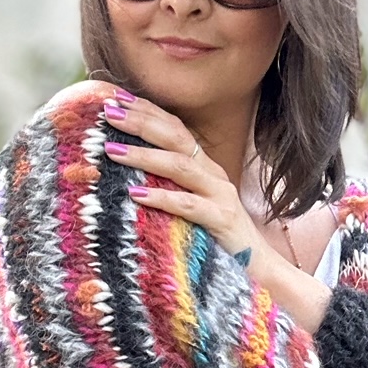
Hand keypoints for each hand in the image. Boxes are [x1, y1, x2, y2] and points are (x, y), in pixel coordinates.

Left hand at [93, 87, 263, 260]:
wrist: (259, 268)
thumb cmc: (217, 239)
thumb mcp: (190, 207)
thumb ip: (168, 188)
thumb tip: (127, 178)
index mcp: (205, 167)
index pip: (175, 129)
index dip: (148, 112)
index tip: (115, 99)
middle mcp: (214, 175)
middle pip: (176, 138)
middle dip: (142, 122)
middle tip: (109, 112)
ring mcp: (221, 196)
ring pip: (181, 167)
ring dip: (144, 156)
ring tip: (112, 150)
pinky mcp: (223, 221)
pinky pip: (189, 206)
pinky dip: (162, 198)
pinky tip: (137, 194)